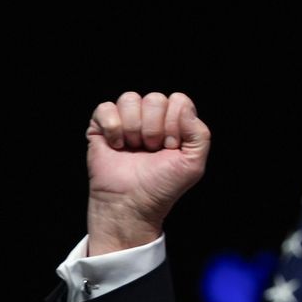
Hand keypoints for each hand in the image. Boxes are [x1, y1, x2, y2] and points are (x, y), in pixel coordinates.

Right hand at [85, 91, 210, 255]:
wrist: (131, 203)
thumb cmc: (162, 186)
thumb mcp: (193, 164)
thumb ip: (200, 135)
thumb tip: (184, 107)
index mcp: (175, 122)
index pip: (178, 100)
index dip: (174, 124)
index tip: (170, 147)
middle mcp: (151, 117)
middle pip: (155, 98)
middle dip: (154, 129)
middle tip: (151, 151)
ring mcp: (126, 120)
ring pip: (130, 99)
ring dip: (134, 129)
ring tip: (134, 149)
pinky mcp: (101, 125)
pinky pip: (106, 108)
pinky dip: (112, 129)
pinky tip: (117, 146)